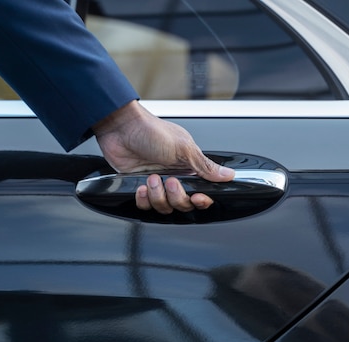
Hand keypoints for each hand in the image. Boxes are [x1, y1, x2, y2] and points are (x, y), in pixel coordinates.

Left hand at [92, 100, 234, 213]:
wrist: (120, 127)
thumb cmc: (151, 131)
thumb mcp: (185, 149)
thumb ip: (206, 166)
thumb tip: (228, 174)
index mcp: (189, 168)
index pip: (202, 193)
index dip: (201, 200)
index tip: (197, 197)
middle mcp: (174, 177)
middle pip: (183, 204)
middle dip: (176, 196)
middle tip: (169, 180)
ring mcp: (156, 183)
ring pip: (163, 207)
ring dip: (157, 195)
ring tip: (151, 179)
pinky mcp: (139, 186)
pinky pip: (145, 205)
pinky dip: (143, 199)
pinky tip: (141, 186)